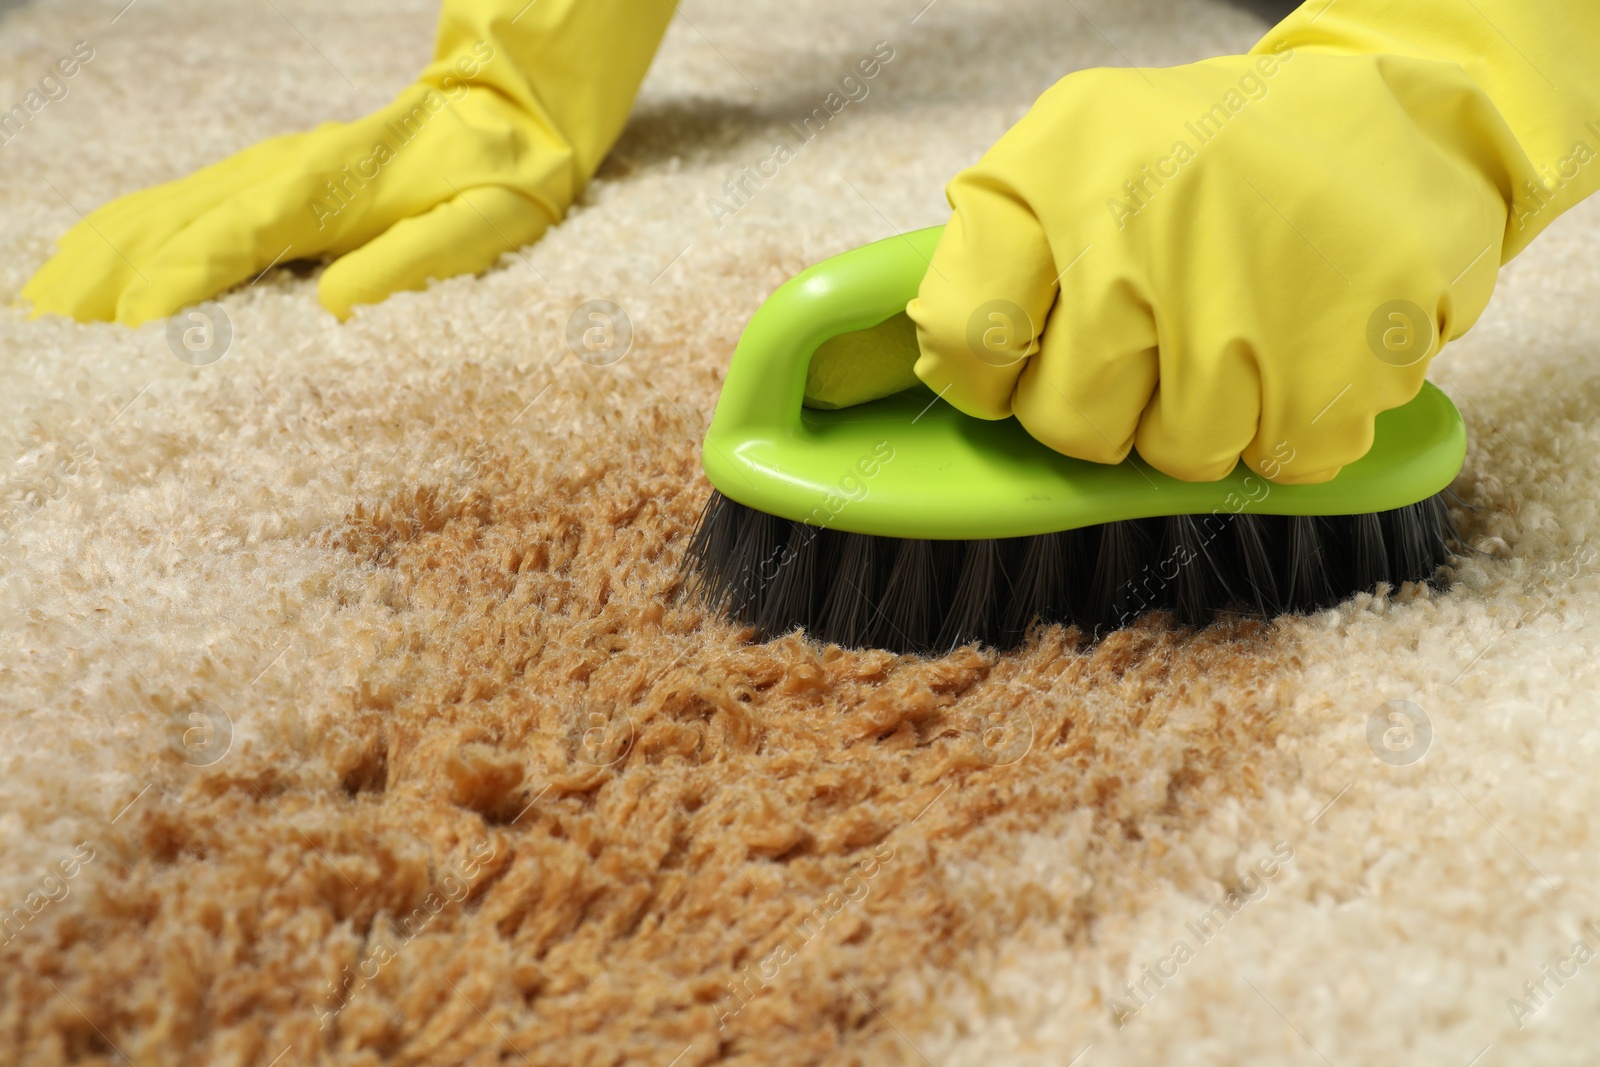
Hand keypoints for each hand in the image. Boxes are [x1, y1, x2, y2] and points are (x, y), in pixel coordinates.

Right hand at [22, 0, 673, 324]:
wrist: (504, 113)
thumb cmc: (498, 180)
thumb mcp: (486, 225)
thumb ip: (416, 261)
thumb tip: (338, 305)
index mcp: (328, 190)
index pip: (235, 239)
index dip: (183, 285)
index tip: (134, 332)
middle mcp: (278, 175)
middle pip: (173, 226)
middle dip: (112, 282)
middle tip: (58, 339)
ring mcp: (262, 172)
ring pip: (159, 214)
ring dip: (99, 261)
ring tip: (45, 312)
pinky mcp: (262, 180)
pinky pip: (173, 206)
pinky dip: (119, 237)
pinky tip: (84, 264)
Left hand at [907, 1, 1599, 483]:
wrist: (1397, 118)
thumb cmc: (1207, 160)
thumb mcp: (1074, 155)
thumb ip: (988, 260)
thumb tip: (890, 377)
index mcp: (1056, 176)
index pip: (962, 341)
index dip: (988, 378)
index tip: (1020, 364)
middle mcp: (1138, 234)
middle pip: (1070, 425)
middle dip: (1107, 410)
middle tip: (1156, 345)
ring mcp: (1246, 300)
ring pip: (1181, 454)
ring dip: (1208, 420)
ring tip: (1241, 331)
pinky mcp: (1348, 354)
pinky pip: (1283, 460)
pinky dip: (1295, 427)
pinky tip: (1304, 347)